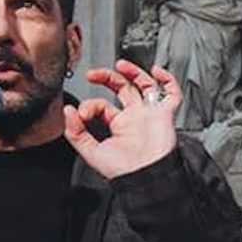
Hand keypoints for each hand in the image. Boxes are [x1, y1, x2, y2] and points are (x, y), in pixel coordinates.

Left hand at [64, 59, 179, 178]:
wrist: (144, 176)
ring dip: (133, 72)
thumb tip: (69, 111)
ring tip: (120, 65)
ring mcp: (150, 113)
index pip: (102, 105)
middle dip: (107, 77)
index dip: (90, 105)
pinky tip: (157, 71)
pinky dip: (168, 80)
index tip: (83, 114)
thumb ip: (76, 132)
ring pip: (145, 85)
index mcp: (118, 125)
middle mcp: (135, 117)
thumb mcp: (91, 152)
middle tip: (92, 74)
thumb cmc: (123, 170)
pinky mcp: (166, 114)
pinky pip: (172, 93)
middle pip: (123, 88)